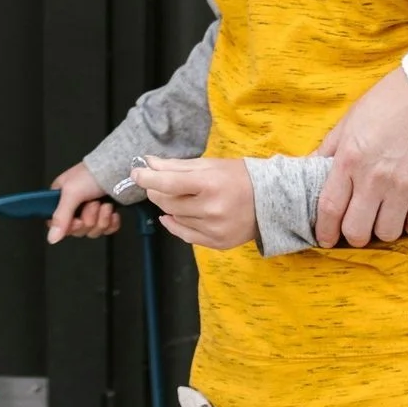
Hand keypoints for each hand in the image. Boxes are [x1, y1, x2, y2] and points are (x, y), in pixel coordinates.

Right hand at [46, 161, 119, 242]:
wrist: (117, 168)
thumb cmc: (92, 174)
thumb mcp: (71, 193)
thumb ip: (60, 216)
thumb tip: (51, 238)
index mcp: (61, 199)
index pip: (58, 224)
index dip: (69, 227)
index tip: (78, 220)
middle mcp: (75, 206)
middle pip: (78, 230)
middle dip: (89, 219)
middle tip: (93, 204)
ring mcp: (92, 211)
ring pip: (93, 231)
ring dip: (101, 219)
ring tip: (104, 204)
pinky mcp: (106, 214)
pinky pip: (107, 230)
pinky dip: (111, 223)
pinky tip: (113, 212)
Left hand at [132, 155, 256, 249]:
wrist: (271, 201)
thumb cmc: (238, 176)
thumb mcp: (208, 164)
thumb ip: (176, 166)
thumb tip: (148, 163)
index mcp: (210, 184)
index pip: (168, 183)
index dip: (147, 178)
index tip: (136, 173)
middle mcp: (211, 209)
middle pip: (168, 203)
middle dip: (156, 191)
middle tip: (154, 183)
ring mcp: (214, 229)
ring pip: (175, 218)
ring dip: (167, 206)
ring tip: (173, 195)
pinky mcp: (217, 243)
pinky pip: (185, 235)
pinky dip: (174, 224)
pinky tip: (171, 215)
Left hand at [314, 68, 407, 246]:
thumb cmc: (390, 100)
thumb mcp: (351, 119)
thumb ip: (331, 147)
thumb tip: (311, 166)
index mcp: (349, 158)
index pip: (330, 208)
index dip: (324, 230)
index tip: (324, 239)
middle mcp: (374, 178)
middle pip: (356, 230)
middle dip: (353, 235)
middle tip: (358, 229)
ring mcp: (404, 187)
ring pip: (387, 233)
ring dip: (383, 229)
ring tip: (385, 217)